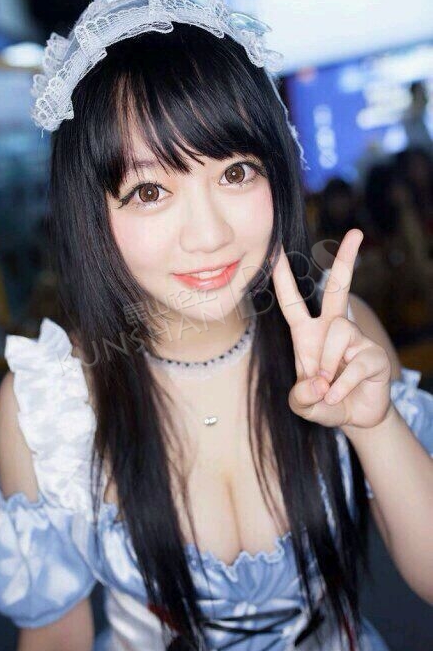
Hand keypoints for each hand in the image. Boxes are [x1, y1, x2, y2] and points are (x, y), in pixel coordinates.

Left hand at [273, 229, 391, 430]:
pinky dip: (340, 385)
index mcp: (307, 334)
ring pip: (338, 332)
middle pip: (337, 289)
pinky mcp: (373, 355)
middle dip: (346, 261)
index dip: (283, 277)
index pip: (292, 302)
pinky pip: (353, 364)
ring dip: (326, 364)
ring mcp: (355, 340)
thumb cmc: (324, 401)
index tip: (277, 249)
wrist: (354, 418)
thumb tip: (317, 382)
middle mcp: (332, 329)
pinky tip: (337, 396)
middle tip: (356, 233)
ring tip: (326, 387)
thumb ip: (300, 398)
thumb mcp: (302, 404)